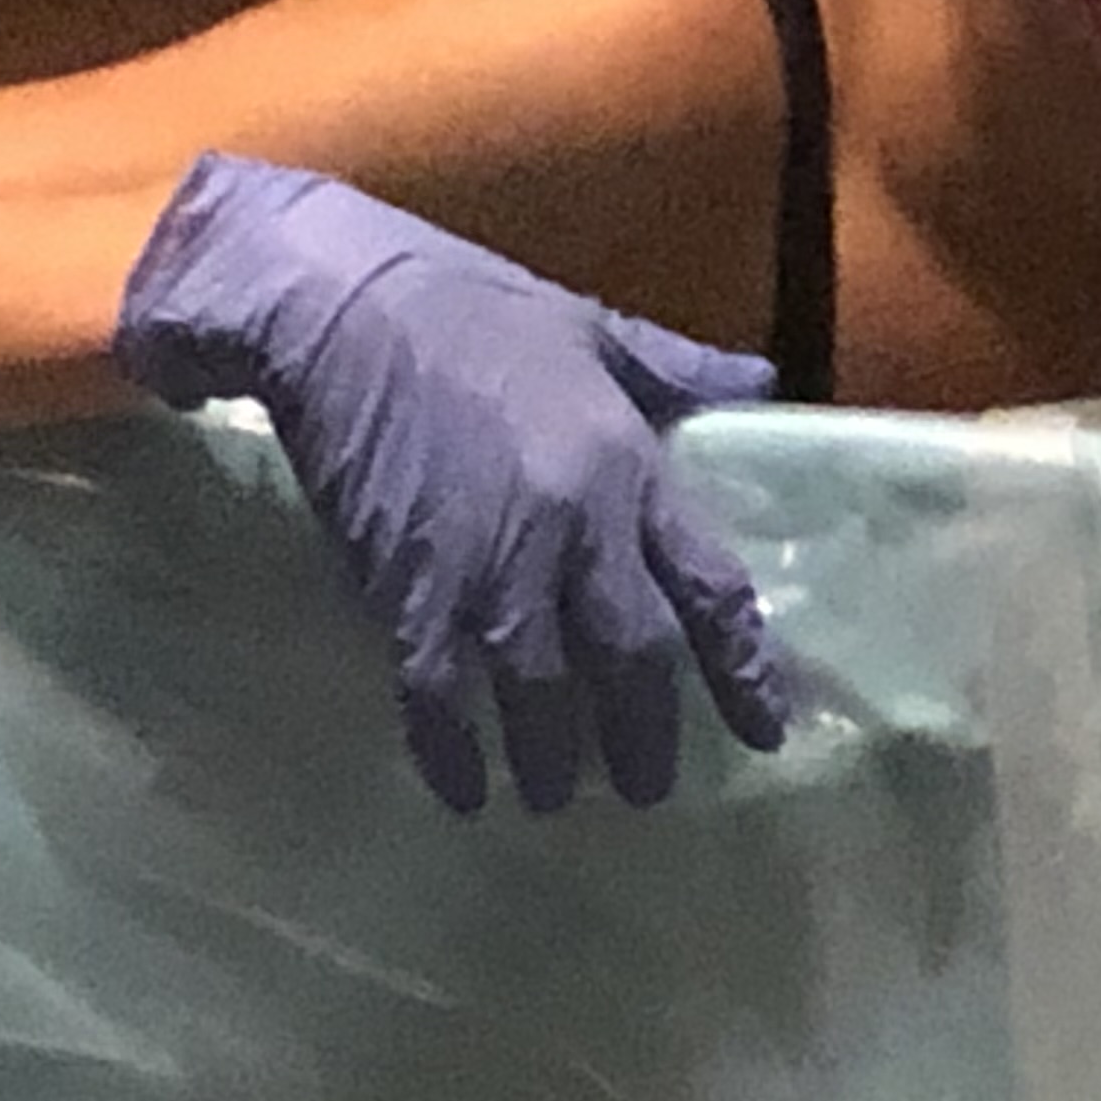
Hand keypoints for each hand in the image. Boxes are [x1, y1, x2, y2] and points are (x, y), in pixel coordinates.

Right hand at [113, 155, 793, 814]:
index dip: (745, 668)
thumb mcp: (590, 325)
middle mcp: (575, 530)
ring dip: (555, 758)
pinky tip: (467, 792)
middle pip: (633, 661)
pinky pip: (439, 697)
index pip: (712, 588)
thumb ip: (677, 368)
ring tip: (561, 796)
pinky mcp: (406, 588)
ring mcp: (489, 566)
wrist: (332, 304)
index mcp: (629, 465)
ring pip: (542, 695)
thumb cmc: (465, 305)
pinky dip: (454, 753)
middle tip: (651, 787)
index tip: (767, 728)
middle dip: (647, 736)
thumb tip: (760, 381)